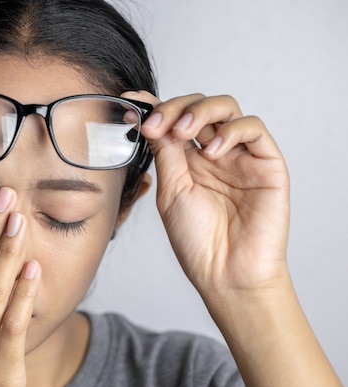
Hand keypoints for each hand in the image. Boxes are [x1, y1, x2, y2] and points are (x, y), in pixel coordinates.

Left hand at [125, 92, 289, 297]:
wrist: (226, 273)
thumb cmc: (197, 241)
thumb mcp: (171, 191)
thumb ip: (166, 153)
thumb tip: (151, 120)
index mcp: (187, 161)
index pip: (173, 121)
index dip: (154, 107)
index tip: (130, 103)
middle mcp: (213, 154)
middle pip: (197, 107)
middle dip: (174, 108)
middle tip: (157, 125)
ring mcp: (240, 156)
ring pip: (226, 108)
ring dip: (200, 111)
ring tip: (183, 131)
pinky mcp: (266, 163)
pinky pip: (252, 128)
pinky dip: (231, 131)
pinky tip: (212, 152)